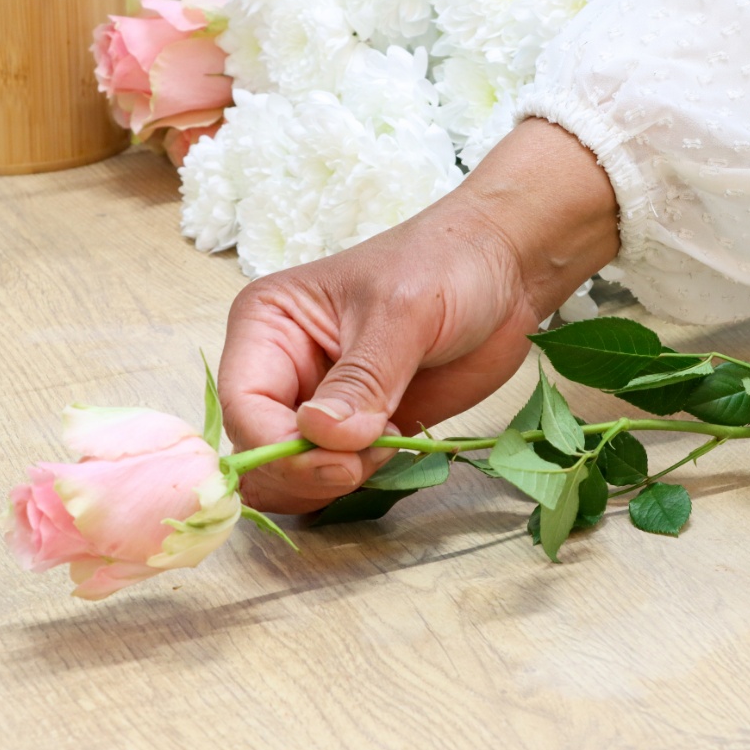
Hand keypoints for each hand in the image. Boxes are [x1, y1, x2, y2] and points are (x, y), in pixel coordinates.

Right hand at [219, 119, 619, 512]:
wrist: (504, 274)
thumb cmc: (447, 267)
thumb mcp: (402, 314)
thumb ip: (364, 379)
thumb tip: (320, 435)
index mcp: (268, 325)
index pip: (244, 406)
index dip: (280, 447)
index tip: (340, 461)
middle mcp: (282, 369)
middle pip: (259, 450)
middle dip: (307, 470)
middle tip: (367, 461)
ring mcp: (319, 404)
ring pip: (292, 473)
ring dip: (333, 480)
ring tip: (387, 445)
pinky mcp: (359, 430)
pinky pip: (335, 477)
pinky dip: (358, 482)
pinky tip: (394, 451)